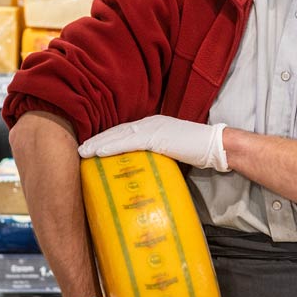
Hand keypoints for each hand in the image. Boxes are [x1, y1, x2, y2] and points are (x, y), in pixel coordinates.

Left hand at [77, 115, 229, 171]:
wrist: (216, 147)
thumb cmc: (198, 152)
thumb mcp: (173, 152)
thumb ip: (157, 157)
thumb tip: (146, 173)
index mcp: (153, 125)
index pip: (124, 132)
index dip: (106, 139)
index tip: (92, 147)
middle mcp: (150, 123)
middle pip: (117, 131)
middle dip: (97, 140)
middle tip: (80, 150)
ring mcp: (153, 128)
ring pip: (118, 135)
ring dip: (98, 144)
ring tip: (82, 152)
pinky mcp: (156, 136)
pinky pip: (129, 142)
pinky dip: (111, 146)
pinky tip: (98, 153)